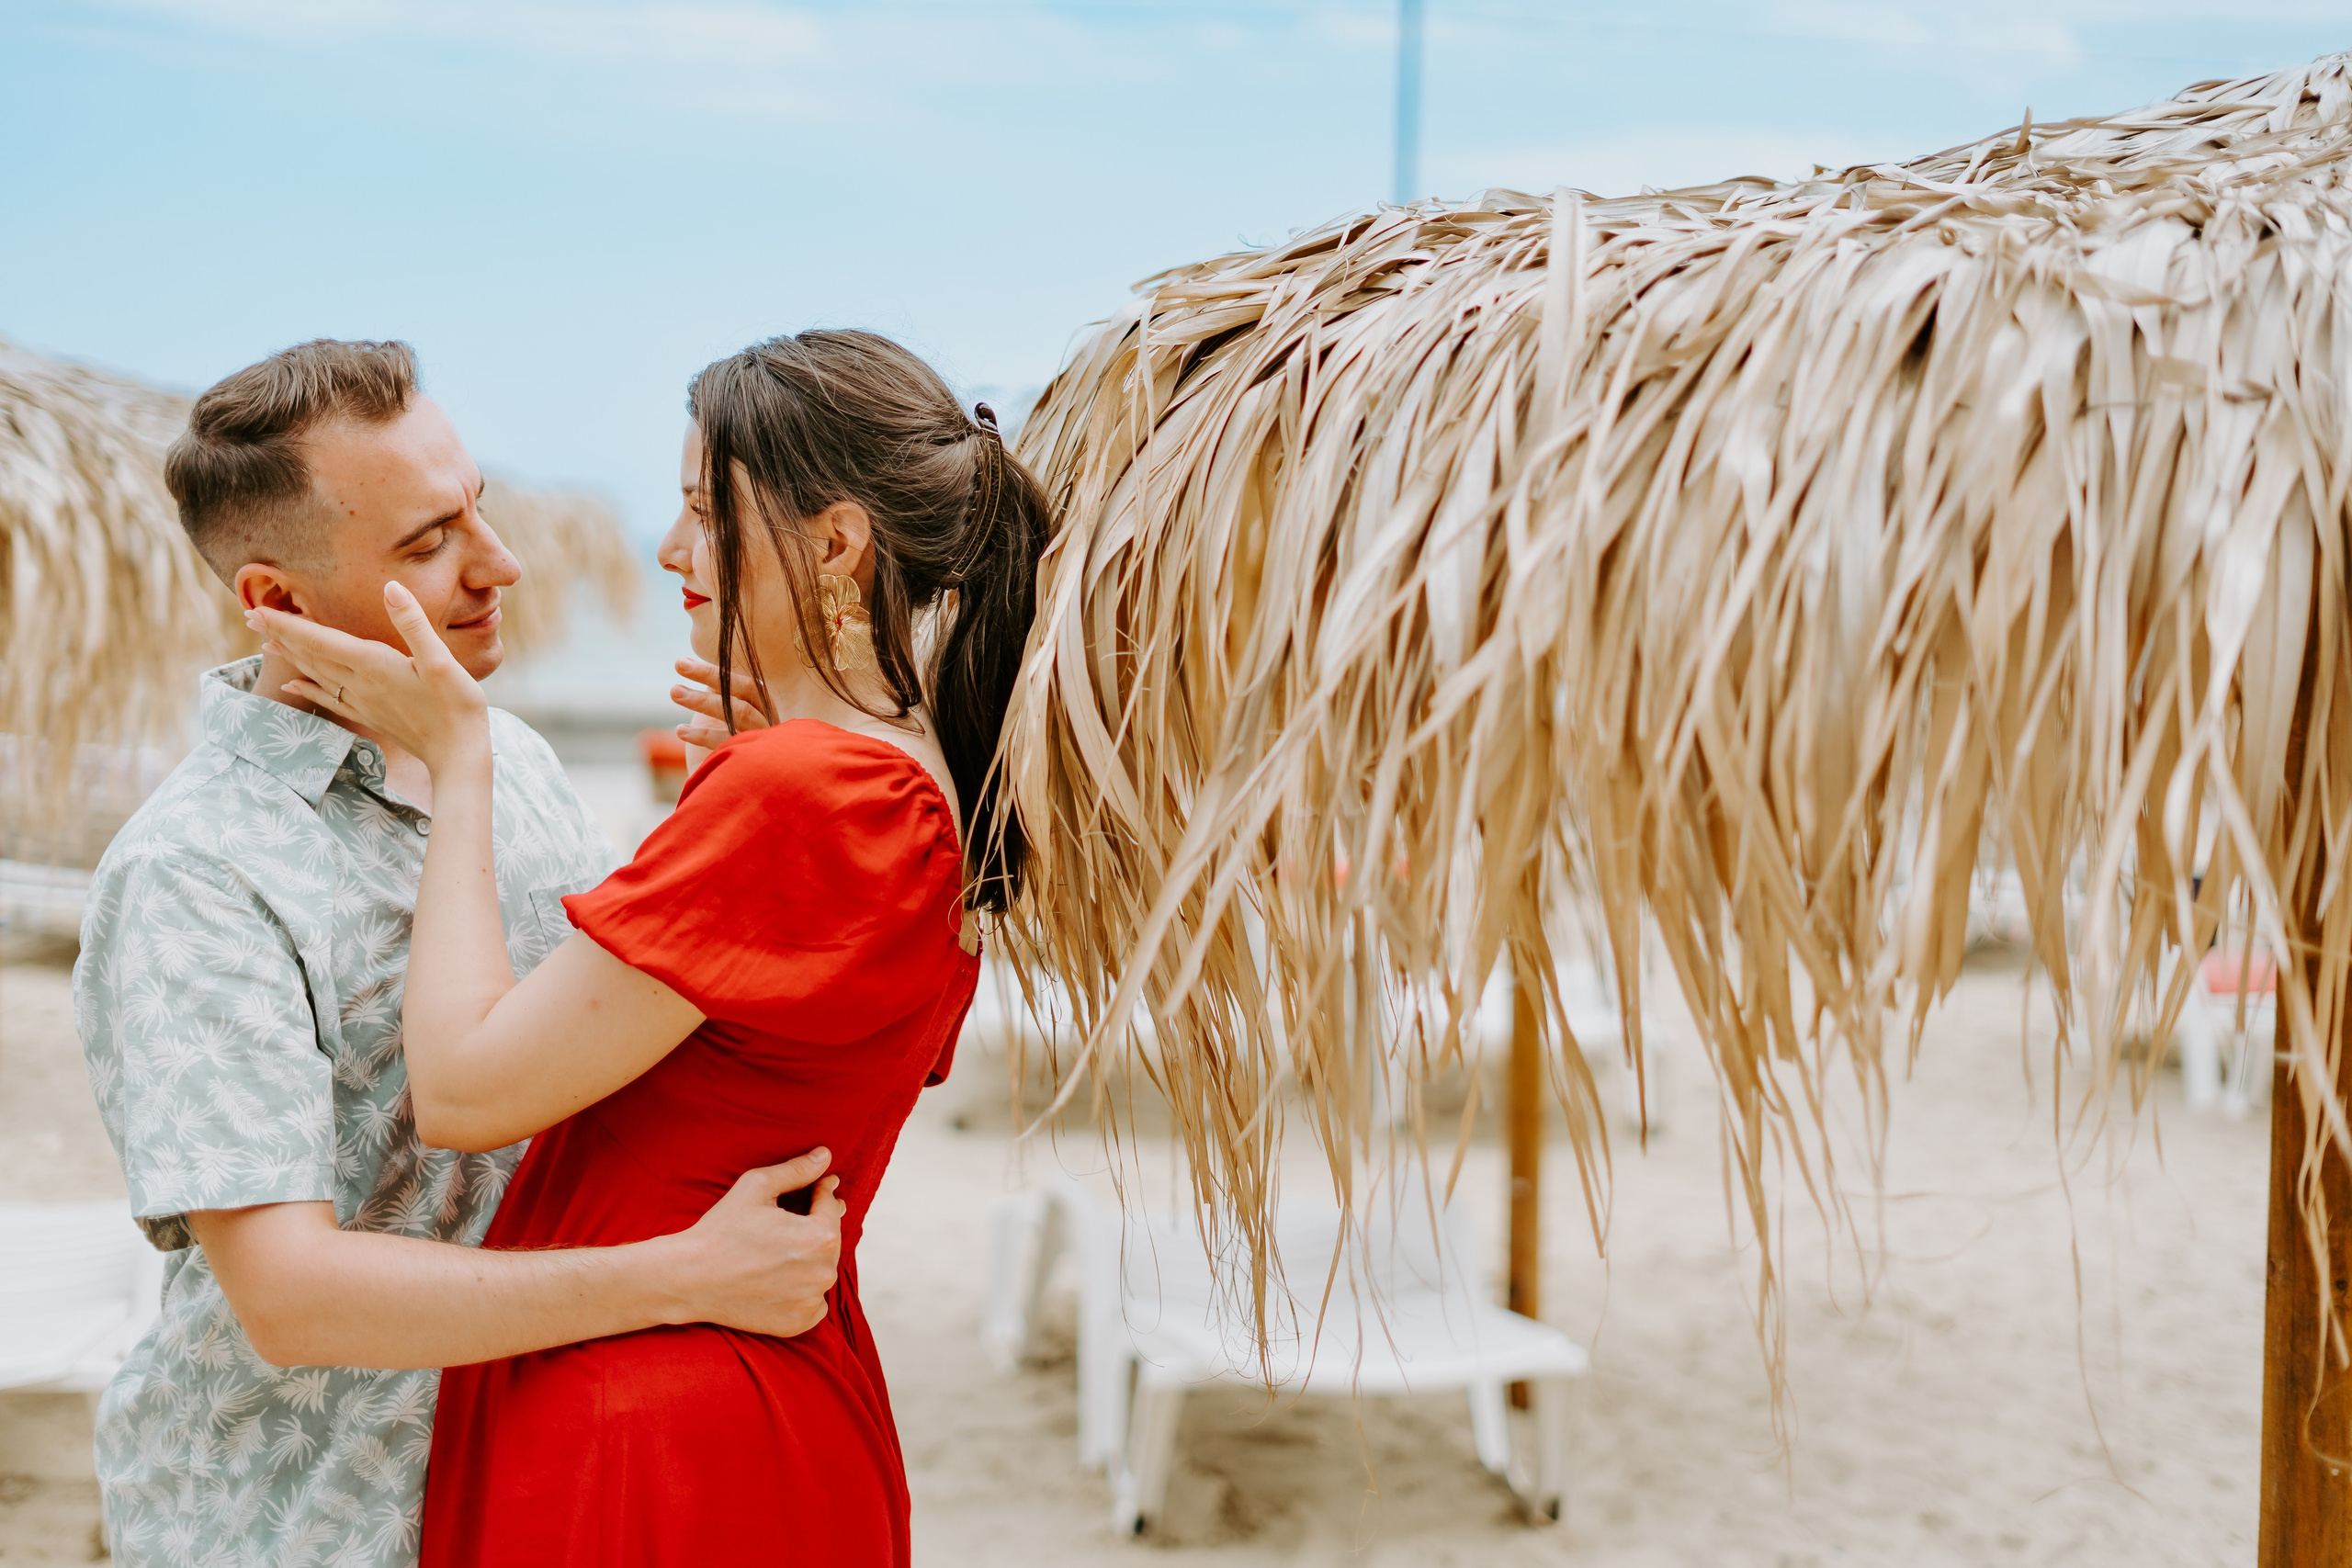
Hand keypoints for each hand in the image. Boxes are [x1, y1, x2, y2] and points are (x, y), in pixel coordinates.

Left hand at [250, 583, 488, 770]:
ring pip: (316, 674)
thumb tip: (391, 588)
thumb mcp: (442, 661)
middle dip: (279, 635)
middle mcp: (360, 683)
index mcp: (373, 665)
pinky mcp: (369, 715)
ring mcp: (362, 701)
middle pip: (310, 655)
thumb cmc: (457, 707)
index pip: (319, 640)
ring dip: (290, 656)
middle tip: (250, 617)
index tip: (257, 610)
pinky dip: (306, 687)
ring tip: (266, 641)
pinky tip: (292, 683)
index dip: (286, 624)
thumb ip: (413, 623)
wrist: (457, 755)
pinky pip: (328, 697)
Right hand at [658, 1147, 843, 1337]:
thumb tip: (825, 1155)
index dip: (822, 1191)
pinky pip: (814, 1302)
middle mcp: (823, 1271)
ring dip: (810, 1258)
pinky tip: (782, 1279)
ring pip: (822, 1270)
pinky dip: (804, 1291)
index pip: (831, 1205)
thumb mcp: (757, 1186)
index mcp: (820, 1236)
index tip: (818, 1185)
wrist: (689, 1278)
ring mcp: (812, 1301)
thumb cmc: (722, 1229)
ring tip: (783, 1249)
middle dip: (815, 1225)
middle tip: (794, 1219)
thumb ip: (797, 1170)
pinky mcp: (797, 1324)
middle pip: (829, 1239)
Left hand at [670, 655, 769, 751]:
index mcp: (766, 708)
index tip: (682, 663)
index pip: (743, 683)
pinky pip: (728, 742)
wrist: (746, 793)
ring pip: (738, 713)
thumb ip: (720, 696)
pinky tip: (680, 730)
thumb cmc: (733, 753)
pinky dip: (702, 735)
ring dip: (703, 700)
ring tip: (674, 692)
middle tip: (678, 665)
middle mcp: (770, 722)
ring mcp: (766, 741)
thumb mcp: (727, 720)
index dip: (713, 672)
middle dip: (709, 676)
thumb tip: (695, 667)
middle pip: (742, 692)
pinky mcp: (756, 760)